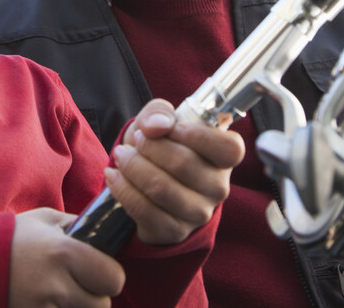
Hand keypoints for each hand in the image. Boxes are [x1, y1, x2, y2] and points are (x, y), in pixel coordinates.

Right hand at [8, 208, 125, 306]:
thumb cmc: (13, 238)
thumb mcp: (46, 221)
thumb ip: (78, 226)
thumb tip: (107, 230)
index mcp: (65, 252)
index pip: (113, 278)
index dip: (109, 276)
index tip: (100, 272)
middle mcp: (56, 283)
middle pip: (101, 306)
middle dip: (95, 297)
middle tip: (80, 286)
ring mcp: (41, 306)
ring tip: (61, 294)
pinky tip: (48, 302)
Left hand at [106, 99, 243, 244]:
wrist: (144, 181)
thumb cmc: (161, 145)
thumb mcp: (159, 121)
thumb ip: (159, 113)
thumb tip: (156, 126)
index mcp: (225, 158)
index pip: (229, 149)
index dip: (198, 135)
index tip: (172, 127)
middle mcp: (218, 188)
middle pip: (185, 164)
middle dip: (151, 147)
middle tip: (136, 139)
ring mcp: (198, 213)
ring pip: (161, 188)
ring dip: (133, 167)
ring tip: (121, 155)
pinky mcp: (173, 231)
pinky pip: (144, 210)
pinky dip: (123, 189)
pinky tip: (114, 175)